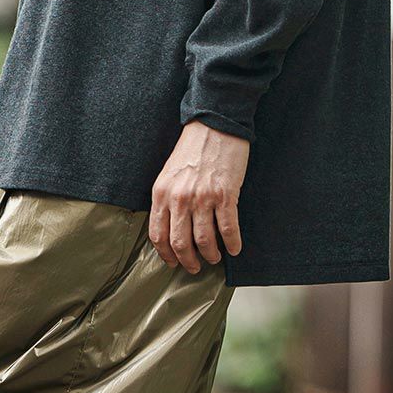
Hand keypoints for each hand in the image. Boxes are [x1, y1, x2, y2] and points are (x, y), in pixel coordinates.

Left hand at [150, 121, 248, 272]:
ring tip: (215, 257)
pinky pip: (228, 229)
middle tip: (195, 267)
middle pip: (180, 243)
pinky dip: (232, 244)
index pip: (158, 235)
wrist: (215, 125)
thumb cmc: (192, 150)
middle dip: (188, 261)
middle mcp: (179, 198)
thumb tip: (171, 228)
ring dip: (211, 255)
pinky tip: (234, 249)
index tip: (174, 262)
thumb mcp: (169, 174)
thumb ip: (167, 200)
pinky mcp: (225, 195)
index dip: (166, 254)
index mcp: (161, 193)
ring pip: (204, 241)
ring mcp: (202, 197)